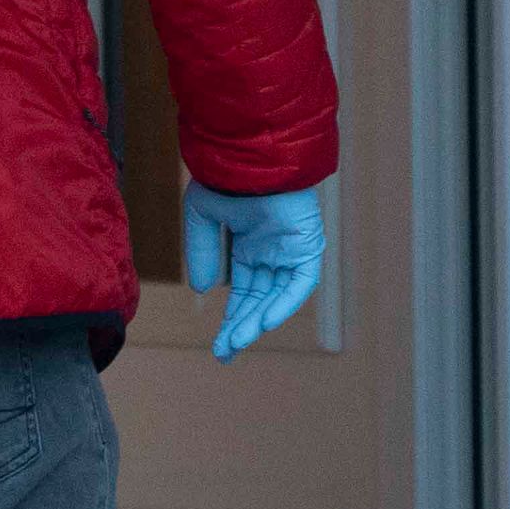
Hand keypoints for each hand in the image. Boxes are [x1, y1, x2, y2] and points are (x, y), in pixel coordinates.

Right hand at [183, 182, 327, 361]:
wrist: (249, 155)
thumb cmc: (226, 177)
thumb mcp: (203, 217)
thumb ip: (203, 253)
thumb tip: (205, 291)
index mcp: (251, 246)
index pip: (244, 293)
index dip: (232, 319)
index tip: (220, 345)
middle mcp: (272, 253)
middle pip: (259, 301)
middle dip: (241, 328)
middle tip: (225, 353)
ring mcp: (290, 252)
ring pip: (277, 297)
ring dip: (257, 320)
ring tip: (236, 342)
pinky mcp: (306, 248)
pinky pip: (299, 283)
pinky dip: (284, 302)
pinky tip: (263, 320)